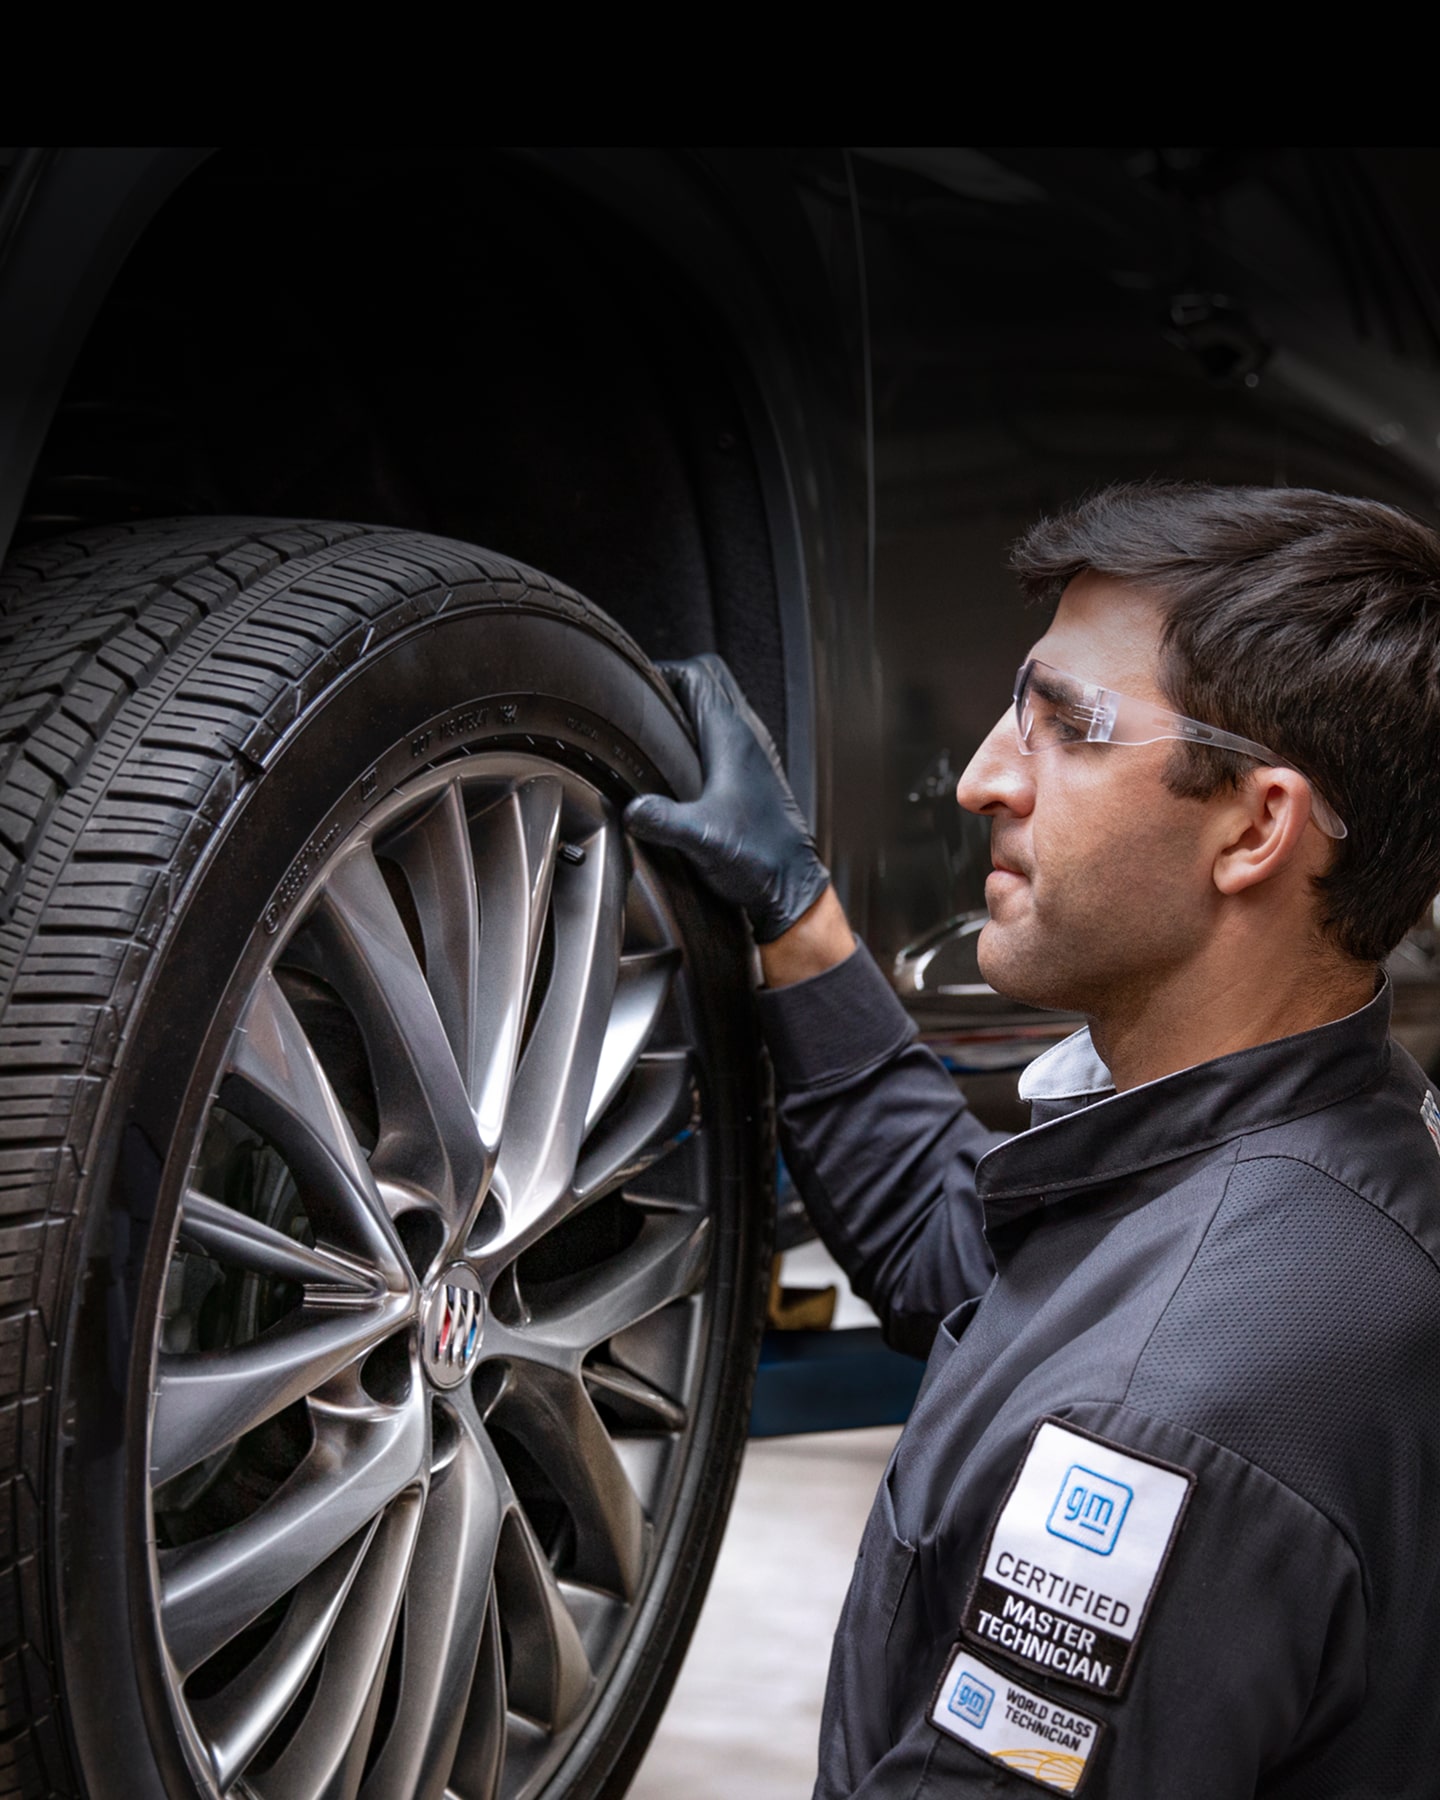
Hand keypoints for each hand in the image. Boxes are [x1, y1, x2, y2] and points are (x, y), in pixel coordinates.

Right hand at [625, 654, 830, 943]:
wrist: (793, 884)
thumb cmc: (758, 859)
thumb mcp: (703, 839)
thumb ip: (665, 821)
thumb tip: (630, 809)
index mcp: (732, 737)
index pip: (696, 675)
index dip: (662, 673)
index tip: (632, 689)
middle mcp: (747, 735)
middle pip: (711, 678)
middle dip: (674, 681)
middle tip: (640, 704)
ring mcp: (754, 752)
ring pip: (720, 702)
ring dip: (689, 704)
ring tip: (654, 729)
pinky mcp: (755, 772)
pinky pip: (725, 731)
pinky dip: (701, 730)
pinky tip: (681, 763)